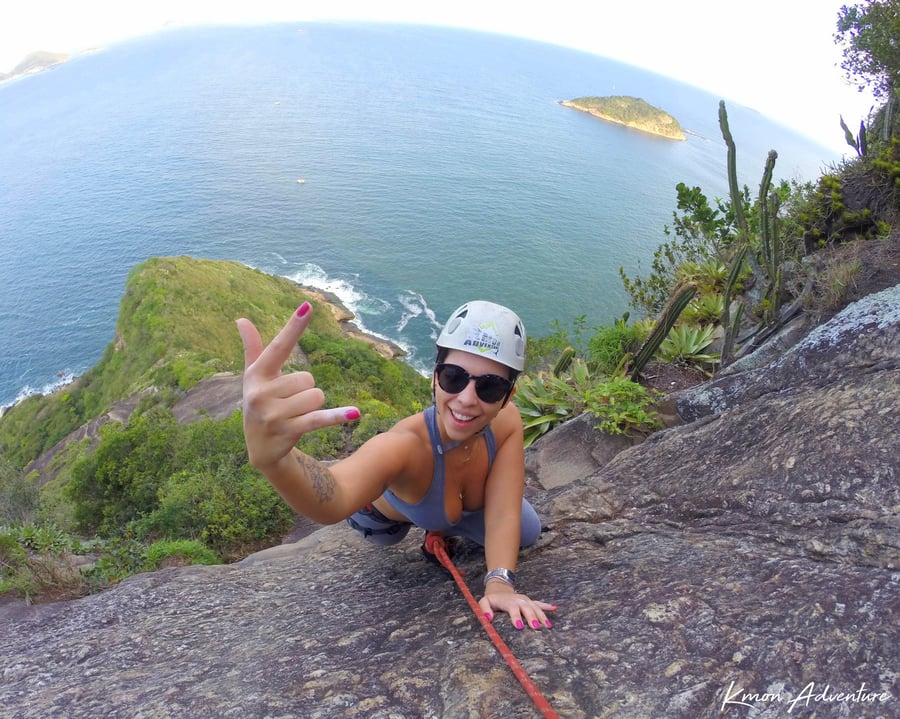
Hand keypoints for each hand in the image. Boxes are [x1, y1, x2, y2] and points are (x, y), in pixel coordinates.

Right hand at [236, 302, 359, 469]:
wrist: (260, 449)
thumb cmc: (261, 405)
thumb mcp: (254, 378)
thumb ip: (252, 348)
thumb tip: (241, 319)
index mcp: (256, 375)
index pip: (279, 346)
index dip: (294, 327)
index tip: (308, 306)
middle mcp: (261, 393)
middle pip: (307, 379)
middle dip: (305, 391)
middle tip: (289, 403)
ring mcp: (274, 414)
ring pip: (316, 396)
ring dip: (312, 406)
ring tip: (295, 415)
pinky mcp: (289, 431)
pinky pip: (319, 418)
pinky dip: (337, 416)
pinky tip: (355, 413)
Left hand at [478, 587, 556, 630]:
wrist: (499, 590)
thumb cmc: (492, 600)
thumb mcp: (484, 602)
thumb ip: (484, 609)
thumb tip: (488, 618)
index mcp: (509, 602)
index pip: (513, 609)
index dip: (516, 617)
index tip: (519, 626)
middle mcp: (520, 600)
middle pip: (527, 609)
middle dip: (532, 617)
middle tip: (536, 627)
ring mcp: (526, 601)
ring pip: (536, 607)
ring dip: (542, 616)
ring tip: (548, 626)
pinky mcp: (530, 601)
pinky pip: (540, 603)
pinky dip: (547, 606)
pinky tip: (555, 608)